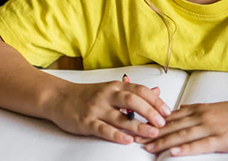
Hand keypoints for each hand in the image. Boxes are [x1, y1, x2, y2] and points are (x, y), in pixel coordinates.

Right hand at [47, 80, 171, 145]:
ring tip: (152, 133)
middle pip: (133, 100)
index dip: (155, 100)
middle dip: (150, 111)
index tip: (168, 111)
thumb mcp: (111, 89)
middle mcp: (107, 95)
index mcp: (115, 86)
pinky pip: (103, 129)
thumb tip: (157, 91)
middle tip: (163, 123)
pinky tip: (127, 141)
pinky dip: (116, 135)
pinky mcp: (86, 122)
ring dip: (138, 126)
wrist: (58, 98)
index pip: (139, 90)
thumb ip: (133, 92)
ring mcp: (96, 108)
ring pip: (120, 116)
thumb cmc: (87, 95)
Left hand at [146, 98, 227, 156]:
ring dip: (163, 142)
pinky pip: (201, 144)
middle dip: (152, 133)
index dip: (153, 122)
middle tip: (135, 139)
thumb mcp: (217, 109)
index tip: (138, 127)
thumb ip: (199, 111)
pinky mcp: (223, 139)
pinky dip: (186, 148)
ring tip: (148, 148)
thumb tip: (181, 112)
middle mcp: (203, 116)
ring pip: (182, 135)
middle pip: (172, 126)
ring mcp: (212, 127)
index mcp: (201, 109)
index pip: (171, 116)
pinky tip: (174, 152)